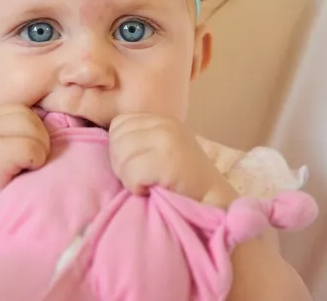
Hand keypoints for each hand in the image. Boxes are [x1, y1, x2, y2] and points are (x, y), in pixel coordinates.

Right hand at [0, 104, 50, 210]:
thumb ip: (9, 135)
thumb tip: (49, 123)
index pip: (18, 109)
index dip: (32, 130)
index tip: (28, 154)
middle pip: (27, 115)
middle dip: (39, 137)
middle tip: (32, 162)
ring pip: (32, 126)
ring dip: (40, 148)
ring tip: (28, 168)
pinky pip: (32, 146)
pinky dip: (36, 161)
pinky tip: (22, 175)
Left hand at [108, 114, 237, 204]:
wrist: (216, 206)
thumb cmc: (183, 184)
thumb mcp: (162, 151)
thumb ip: (139, 141)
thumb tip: (109, 141)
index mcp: (161, 120)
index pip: (118, 124)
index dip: (120, 148)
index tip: (138, 166)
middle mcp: (165, 124)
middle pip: (116, 139)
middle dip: (121, 163)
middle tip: (141, 179)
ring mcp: (168, 140)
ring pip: (121, 155)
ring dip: (128, 177)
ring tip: (148, 185)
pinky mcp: (168, 159)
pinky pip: (132, 172)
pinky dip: (136, 187)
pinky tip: (151, 191)